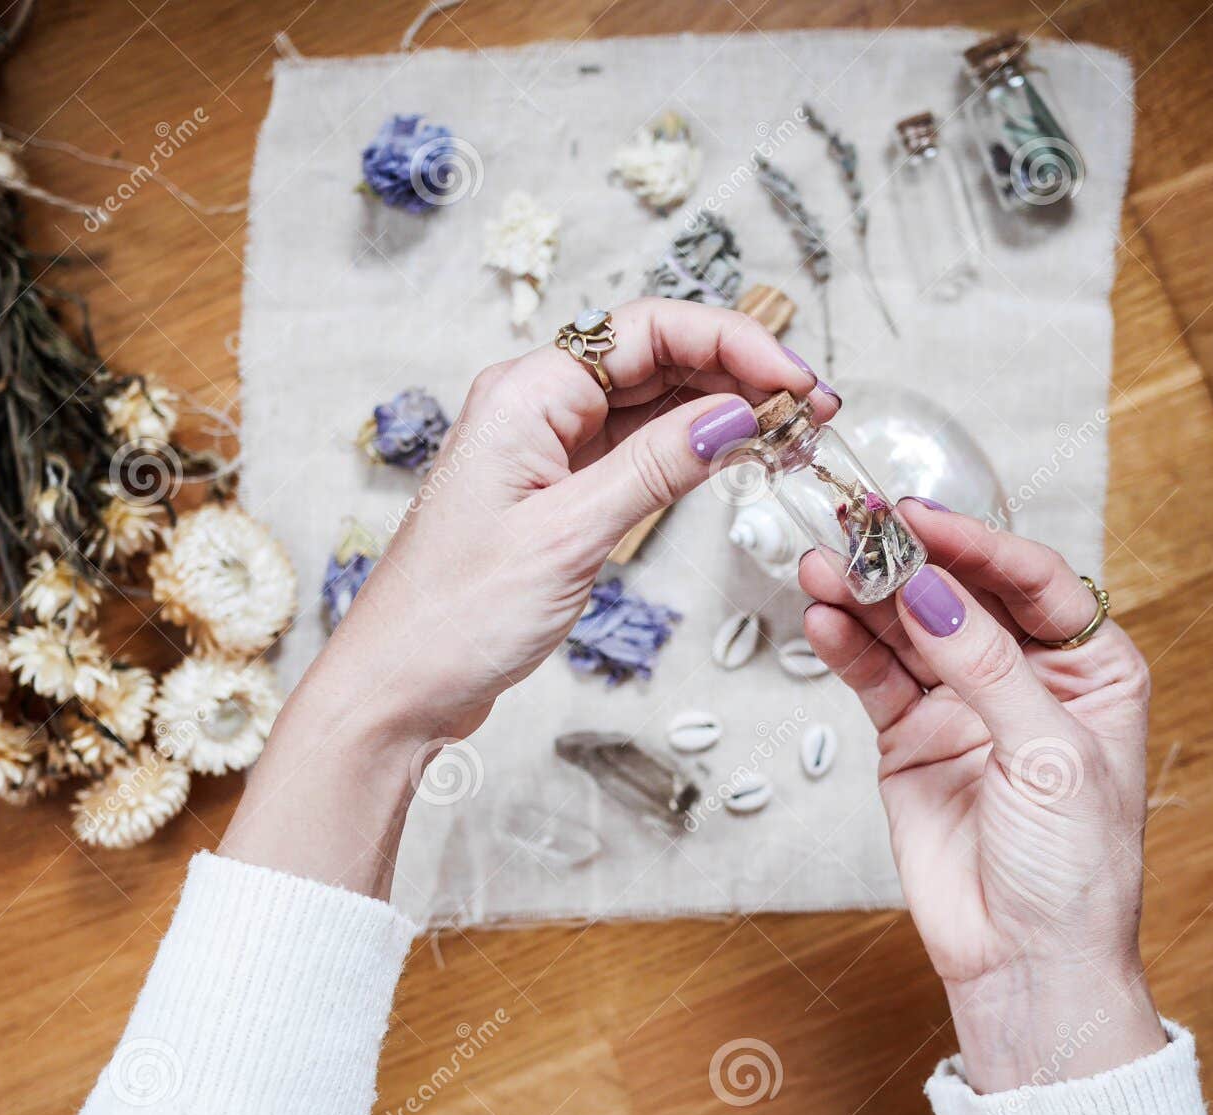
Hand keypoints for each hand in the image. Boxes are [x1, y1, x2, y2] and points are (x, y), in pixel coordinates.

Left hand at [322, 298, 836, 740]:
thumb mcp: (570, 535)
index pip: (646, 330)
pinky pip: (634, 449)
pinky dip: (689, 450)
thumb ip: (656, 467)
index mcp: (526, 393)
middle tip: (814, 410)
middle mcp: (535, 406)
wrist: (399, 686)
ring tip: (791, 433)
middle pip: (654, 357)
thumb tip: (735, 415)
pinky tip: (736, 457)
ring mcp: (546, 449)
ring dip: (721, 409)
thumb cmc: (457, 615)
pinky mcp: (556, 493)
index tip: (794, 382)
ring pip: (651, 403)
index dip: (732, 343)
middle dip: (737, 372)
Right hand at [801, 502, 1165, 1091]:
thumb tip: (931, 591)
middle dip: (908, 562)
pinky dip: (847, 648)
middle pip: (960, 595)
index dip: (977, 544)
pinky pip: (874, 678)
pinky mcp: (910, 737)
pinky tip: (822, 620)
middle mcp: (1024, 676)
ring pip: (907, 630)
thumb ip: (985, 668)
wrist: (1025, 964)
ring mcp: (962, 704)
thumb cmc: (1075, 870)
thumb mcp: (1049, 756)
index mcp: (1091, 668)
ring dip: (864, 597)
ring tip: (820, 567)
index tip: (919, 519)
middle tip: (855, 529)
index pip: (1033, 582)